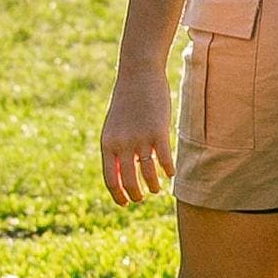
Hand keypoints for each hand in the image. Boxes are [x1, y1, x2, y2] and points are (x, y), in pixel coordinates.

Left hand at [101, 68, 174, 206]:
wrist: (138, 74)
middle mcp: (122, 144)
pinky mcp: (158, 131)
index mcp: (107, 144)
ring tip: (156, 189)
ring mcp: (140, 138)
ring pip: (148, 174)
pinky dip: (168, 170)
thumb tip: (122, 174)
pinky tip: (170, 173)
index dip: (118, 195)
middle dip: (136, 195)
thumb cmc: (126, 101)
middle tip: (142, 198)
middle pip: (129, 181)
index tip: (125, 203)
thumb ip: (115, 149)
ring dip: (153, 186)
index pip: (111, 179)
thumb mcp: (114, 127)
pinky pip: (164, 160)